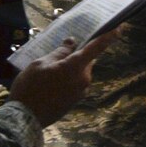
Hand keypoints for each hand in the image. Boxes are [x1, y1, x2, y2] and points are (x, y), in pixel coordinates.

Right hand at [6, 28, 120, 127]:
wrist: (25, 118)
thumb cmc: (30, 87)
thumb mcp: (40, 64)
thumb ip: (59, 53)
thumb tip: (72, 43)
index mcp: (75, 67)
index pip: (96, 48)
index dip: (108, 37)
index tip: (120, 28)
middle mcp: (83, 80)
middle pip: (85, 61)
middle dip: (75, 56)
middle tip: (56, 55)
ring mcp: (80, 92)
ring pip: (79, 73)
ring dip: (69, 69)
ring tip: (47, 72)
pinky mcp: (75, 101)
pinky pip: (74, 84)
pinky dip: (66, 79)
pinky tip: (49, 84)